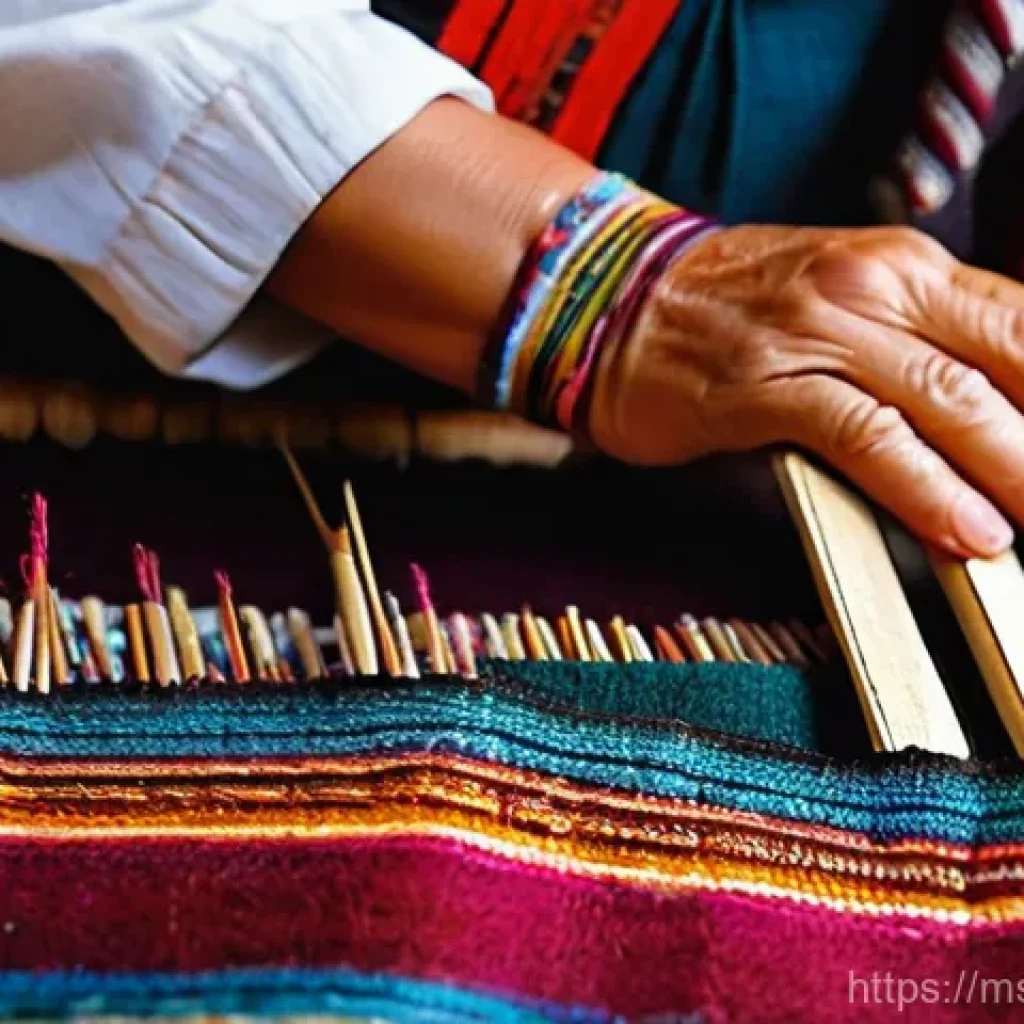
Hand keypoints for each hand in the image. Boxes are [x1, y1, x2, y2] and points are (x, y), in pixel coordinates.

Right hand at [587, 224, 1023, 557]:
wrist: (618, 296)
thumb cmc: (728, 306)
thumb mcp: (841, 299)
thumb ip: (918, 342)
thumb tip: (992, 412)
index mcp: (904, 265)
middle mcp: (874, 286)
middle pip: (1009, 364)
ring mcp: (819, 331)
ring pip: (950, 401)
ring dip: (1014, 470)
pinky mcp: (767, 384)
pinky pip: (867, 435)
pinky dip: (925, 486)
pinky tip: (963, 529)